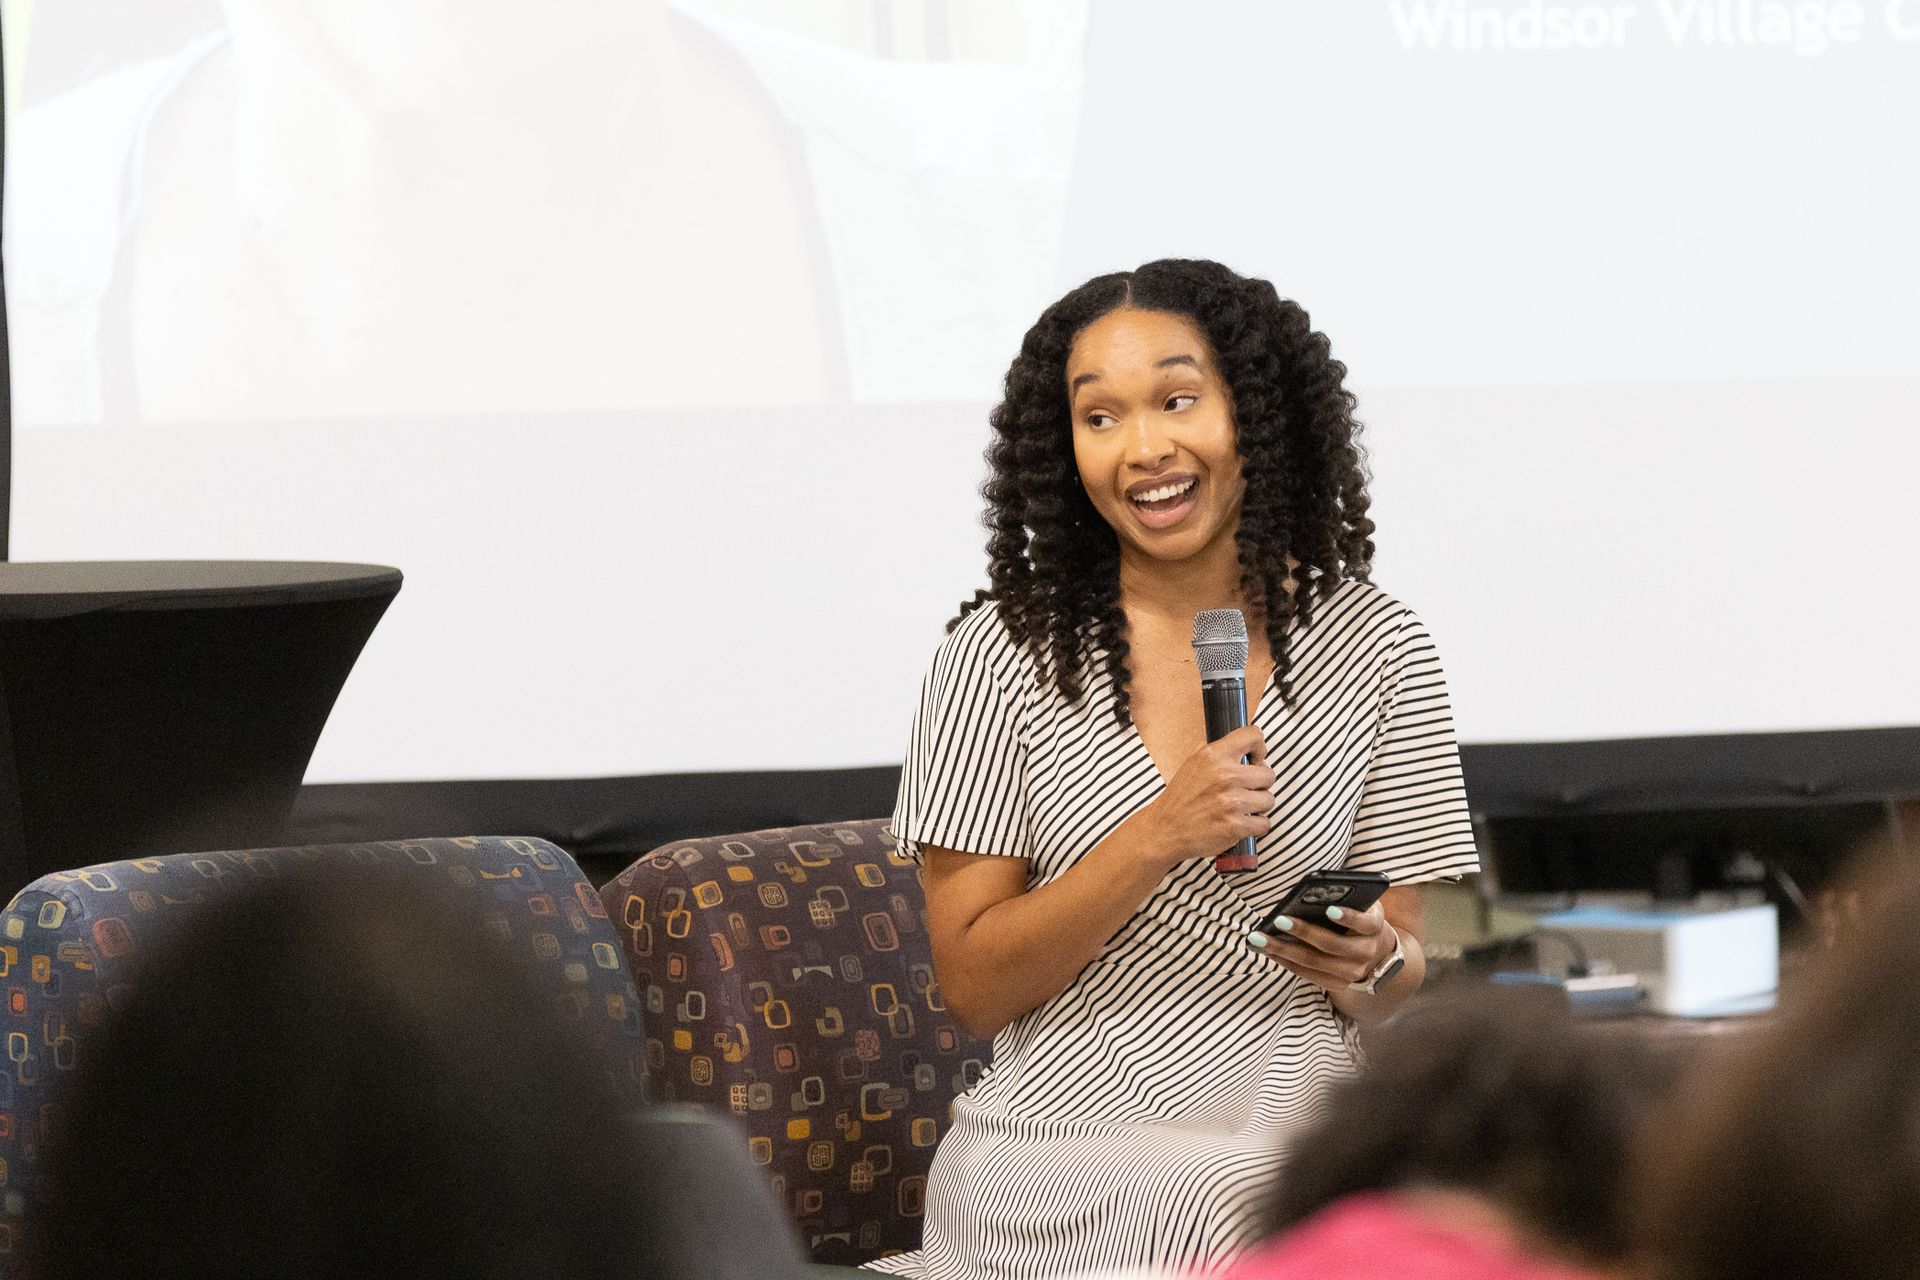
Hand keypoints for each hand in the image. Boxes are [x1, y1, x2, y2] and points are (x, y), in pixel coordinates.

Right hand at [1139, 726, 1274, 868]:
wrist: (1165, 829)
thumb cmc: (1180, 800)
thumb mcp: (1193, 763)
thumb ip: (1220, 754)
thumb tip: (1249, 751)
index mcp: (1213, 756)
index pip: (1253, 736)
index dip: (1260, 748)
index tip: (1256, 759)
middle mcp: (1225, 775)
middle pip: (1268, 774)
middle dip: (1260, 784)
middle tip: (1245, 790)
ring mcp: (1231, 801)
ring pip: (1268, 799)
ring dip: (1258, 806)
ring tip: (1241, 808)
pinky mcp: (1235, 826)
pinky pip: (1264, 823)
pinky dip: (1256, 826)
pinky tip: (1242, 823)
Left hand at [1245, 900, 1396, 993]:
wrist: (1373, 949)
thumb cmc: (1357, 917)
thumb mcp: (1358, 904)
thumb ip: (1343, 898)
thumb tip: (1309, 893)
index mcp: (1374, 927)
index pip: (1364, 922)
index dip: (1348, 917)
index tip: (1329, 909)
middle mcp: (1366, 952)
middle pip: (1331, 944)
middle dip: (1302, 932)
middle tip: (1278, 920)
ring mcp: (1353, 973)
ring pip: (1314, 963)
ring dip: (1284, 950)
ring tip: (1260, 938)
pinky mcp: (1338, 985)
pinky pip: (1308, 975)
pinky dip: (1286, 962)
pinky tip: (1267, 950)